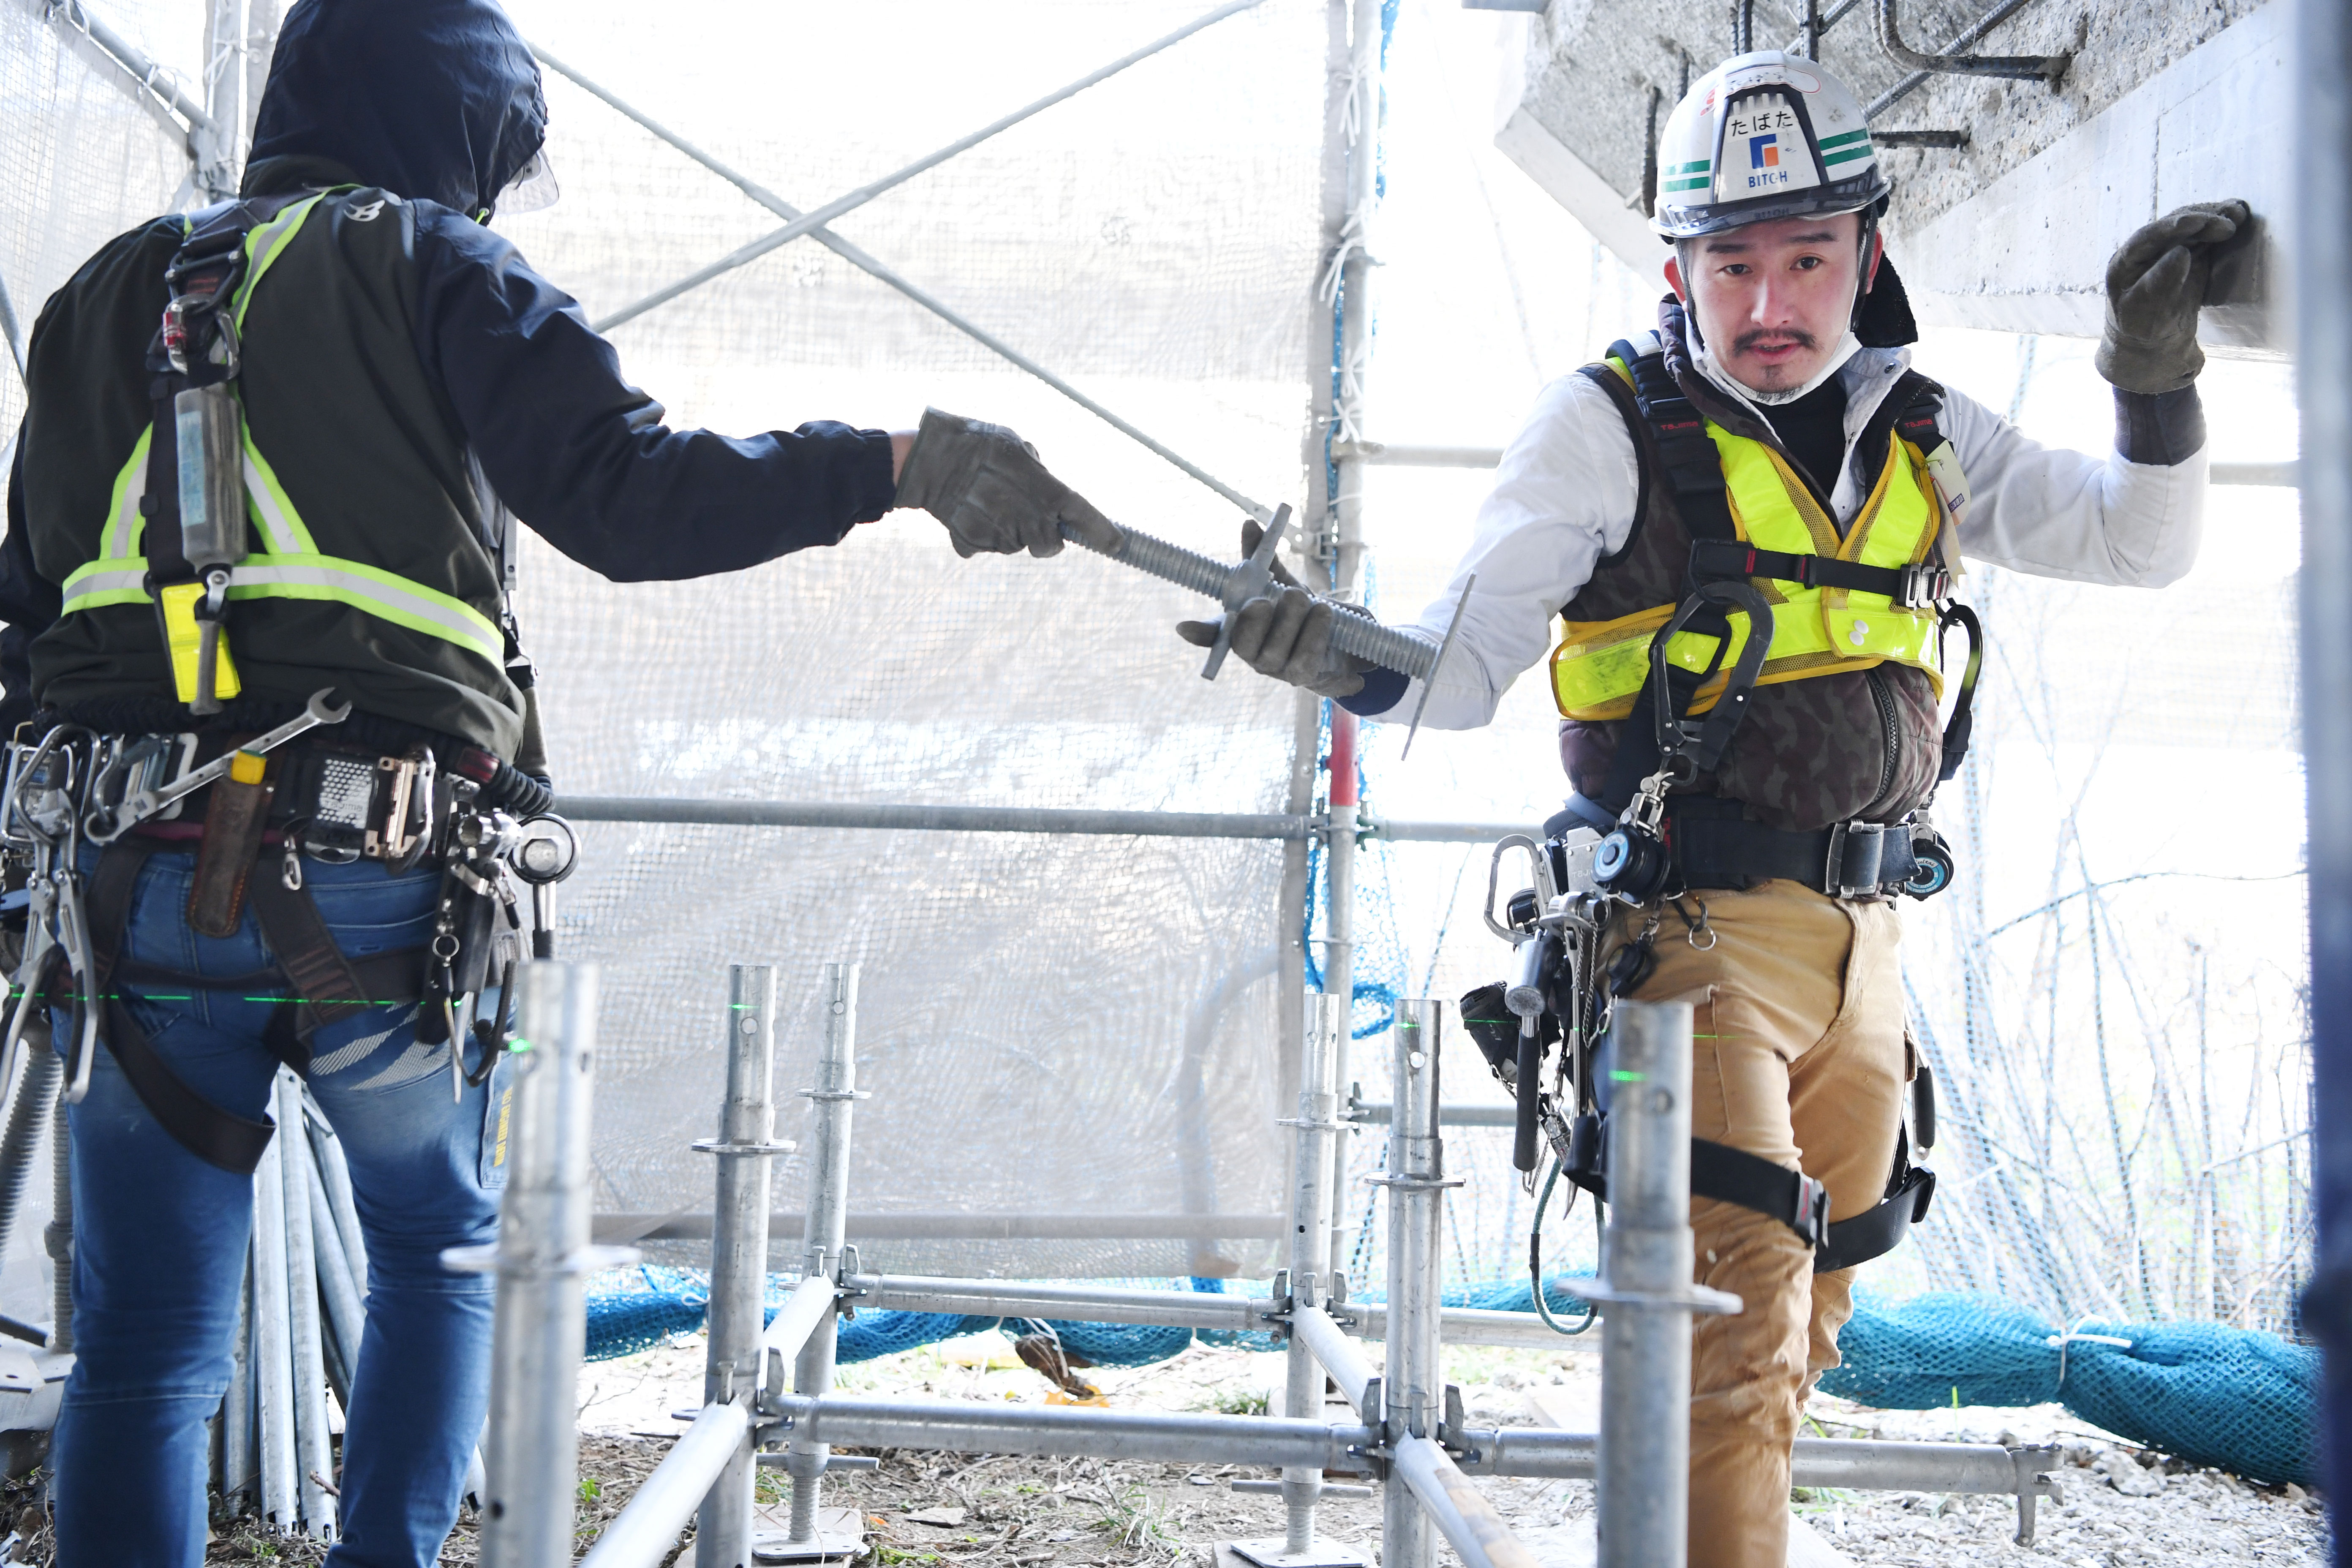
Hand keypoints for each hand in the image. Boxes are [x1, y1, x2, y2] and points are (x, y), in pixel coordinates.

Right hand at [892, 408, 1121, 558]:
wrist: (927, 458)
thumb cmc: (977, 442)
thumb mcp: (1016, 445)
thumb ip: (1038, 472)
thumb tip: (1047, 489)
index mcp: (1043, 489)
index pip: (1081, 514)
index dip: (1102, 531)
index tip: (1118, 544)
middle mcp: (1024, 517)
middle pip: (1048, 545)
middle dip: (1044, 535)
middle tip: (1026, 513)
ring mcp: (997, 534)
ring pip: (1016, 545)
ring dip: (1009, 529)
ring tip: (987, 500)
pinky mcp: (972, 543)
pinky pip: (986, 545)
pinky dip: (981, 532)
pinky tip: (969, 508)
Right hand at [1175, 520, 1371, 696]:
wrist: (1339, 639)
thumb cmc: (1300, 611)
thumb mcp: (1281, 581)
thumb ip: (1262, 558)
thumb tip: (1249, 524)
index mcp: (1241, 628)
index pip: (1213, 634)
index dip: (1198, 633)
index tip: (1183, 627)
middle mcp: (1252, 652)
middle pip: (1244, 642)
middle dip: (1256, 620)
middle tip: (1270, 599)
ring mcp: (1276, 667)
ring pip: (1275, 649)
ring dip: (1293, 620)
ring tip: (1309, 599)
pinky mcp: (1302, 675)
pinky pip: (1304, 659)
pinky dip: (1315, 633)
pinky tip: (1324, 613)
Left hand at [2095, 200, 2249, 393]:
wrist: (2154, 342)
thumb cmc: (2143, 329)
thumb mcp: (2145, 314)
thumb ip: (2159, 285)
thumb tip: (2180, 252)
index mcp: (2125, 263)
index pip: (2147, 238)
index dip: (2172, 227)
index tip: (2197, 222)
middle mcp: (2145, 251)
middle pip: (2173, 227)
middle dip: (2202, 220)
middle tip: (2229, 224)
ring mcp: (2168, 249)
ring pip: (2192, 226)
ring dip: (2215, 217)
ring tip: (2239, 213)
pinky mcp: (2189, 253)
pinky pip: (2204, 234)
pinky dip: (2220, 225)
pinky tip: (2239, 215)